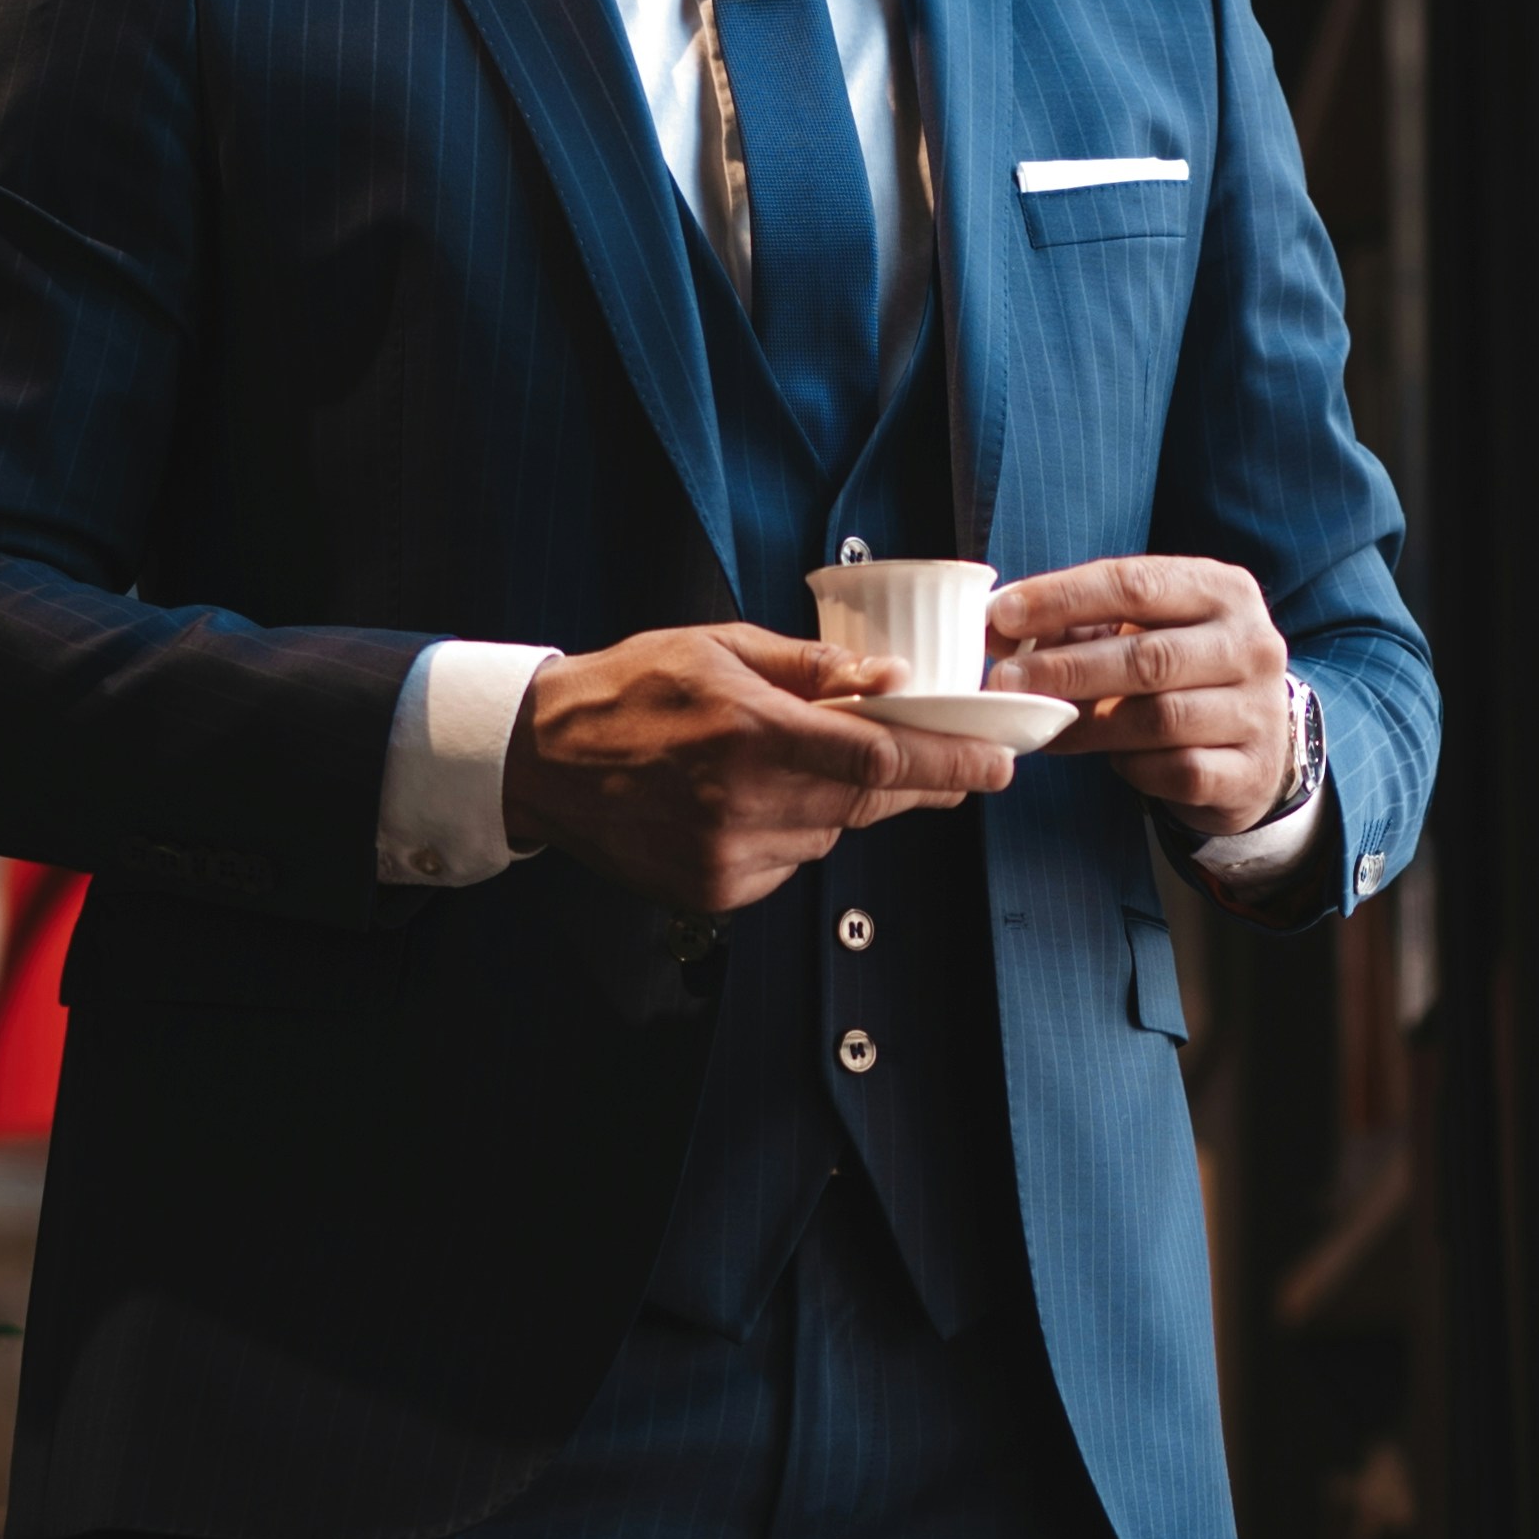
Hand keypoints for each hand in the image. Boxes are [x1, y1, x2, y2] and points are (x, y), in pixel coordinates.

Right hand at [502, 624, 1015, 915]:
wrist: (539, 759)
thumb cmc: (629, 690)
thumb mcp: (718, 647)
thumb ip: (810, 667)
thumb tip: (891, 679)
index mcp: (750, 732)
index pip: (879, 756)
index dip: (950, 763)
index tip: (999, 764)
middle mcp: (744, 803)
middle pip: (867, 799)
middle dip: (919, 781)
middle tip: (959, 766)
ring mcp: (729, 856)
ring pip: (829, 831)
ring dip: (840, 799)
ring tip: (794, 763)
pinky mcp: (715, 892)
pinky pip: (788, 862)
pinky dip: (792, 830)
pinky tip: (750, 801)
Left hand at [985, 555, 1294, 834]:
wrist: (1257, 745)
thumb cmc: (1183, 674)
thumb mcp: (1144, 633)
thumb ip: (1079, 625)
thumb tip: (999, 628)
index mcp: (1223, 590)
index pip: (1136, 583)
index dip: (1063, 597)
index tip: (1003, 614)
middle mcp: (1251, 644)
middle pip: (1148, 656)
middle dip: (1067, 668)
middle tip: (1006, 681)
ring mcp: (1258, 710)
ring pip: (1160, 719)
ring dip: (1089, 724)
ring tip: (1042, 725)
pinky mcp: (1249, 770)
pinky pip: (1177, 770)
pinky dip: (1134, 766)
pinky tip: (1111, 760)